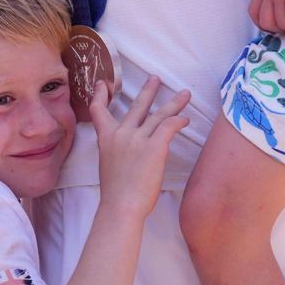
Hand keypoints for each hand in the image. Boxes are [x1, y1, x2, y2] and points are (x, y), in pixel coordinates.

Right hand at [90, 76, 189, 219]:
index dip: (101, 95)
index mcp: (106, 139)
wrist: (121, 206)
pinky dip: (179, 121)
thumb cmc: (116, 194)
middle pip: (137, 106)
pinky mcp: (154, 146)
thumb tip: (133, 151)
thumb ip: (119, 152)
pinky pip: (169, 126)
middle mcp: (121, 134)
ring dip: (174, 103)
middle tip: (156, 78)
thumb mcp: (109, 166)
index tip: (103, 83)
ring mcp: (137, 139)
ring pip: (159, 115)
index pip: (99, 110)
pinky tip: (185, 120)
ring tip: (184, 94)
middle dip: (148, 90)